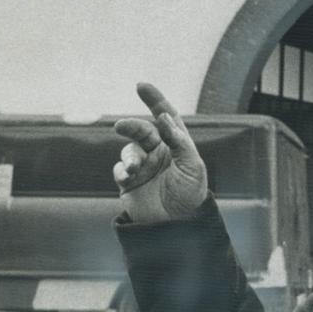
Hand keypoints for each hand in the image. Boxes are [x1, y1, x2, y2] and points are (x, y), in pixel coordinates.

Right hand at [112, 82, 209, 222]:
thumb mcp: (192, 166)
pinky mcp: (129, 182)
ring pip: (129, 150)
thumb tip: (163, 118)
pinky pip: (120, 169)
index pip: (165, 116)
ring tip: (135, 169)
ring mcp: (143, 166)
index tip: (141, 85)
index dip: (154, 100)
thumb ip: (179, 141)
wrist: (178, 226)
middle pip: (141, 130)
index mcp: (176, 144)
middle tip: (121, 127)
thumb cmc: (191, 194)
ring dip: (130, 156)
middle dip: (131, 126)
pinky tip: (128, 176)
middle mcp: (158, 152)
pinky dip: (122, 170)